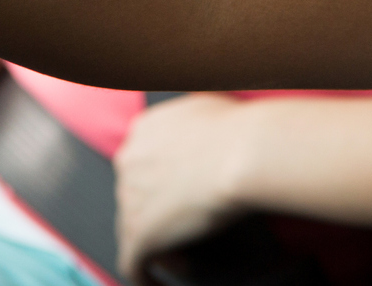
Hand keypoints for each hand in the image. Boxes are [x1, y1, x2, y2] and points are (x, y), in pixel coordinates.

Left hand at [114, 92, 259, 282]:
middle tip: (186, 225)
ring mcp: (130, 199)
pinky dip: (144, 275)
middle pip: (134, 195)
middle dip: (155, 212)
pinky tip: (157, 284)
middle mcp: (127, 161)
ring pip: (133, 229)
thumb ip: (191, 117)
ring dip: (155, 243)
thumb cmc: (239, 127)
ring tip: (183, 256)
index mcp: (141, 131)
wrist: (244, 152)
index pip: (142, 161)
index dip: (160, 181)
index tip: (180, 193)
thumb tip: (200, 122)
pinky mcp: (141, 234)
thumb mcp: (208, 104)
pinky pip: (133, 264)